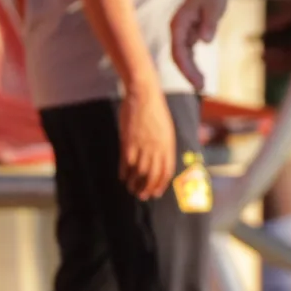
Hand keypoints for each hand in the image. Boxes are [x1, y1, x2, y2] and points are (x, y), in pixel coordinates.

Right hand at [120, 81, 177, 199]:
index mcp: (168, 145)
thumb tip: (162, 160)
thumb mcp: (166, 129)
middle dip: (147, 188)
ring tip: (130, 188)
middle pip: (152, 175)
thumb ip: (164, 146)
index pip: (166, 172)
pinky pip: (126, 162)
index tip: (156, 193)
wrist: (144, 95)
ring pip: (139, 172)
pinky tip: (122, 176)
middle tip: (142, 195)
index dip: (161, 185)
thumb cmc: (155, 111)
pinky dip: (124, 172)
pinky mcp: (128, 142)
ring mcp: (142, 145)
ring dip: (134, 183)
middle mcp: (156, 148)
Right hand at [169, 0, 233, 92]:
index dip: (186, 69)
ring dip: (191, 71)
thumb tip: (206, 41)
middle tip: (202, 87)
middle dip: (189, 73)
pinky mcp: (191, 32)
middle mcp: (178, 29)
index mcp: (178, 23)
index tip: (196, 81)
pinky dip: (194, 64)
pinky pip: (189, 52)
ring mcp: (183, 31)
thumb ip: (210, 24)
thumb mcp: (214, 7)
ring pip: (183, 56)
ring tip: (202, 85)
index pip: (178, 51)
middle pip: (179, 56)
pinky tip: (201, 75)